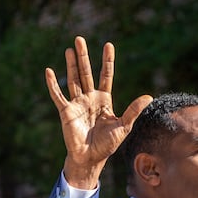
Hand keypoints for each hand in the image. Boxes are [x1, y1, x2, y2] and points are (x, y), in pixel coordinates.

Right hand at [45, 36, 152, 188]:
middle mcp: (90, 98)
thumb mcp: (123, 126)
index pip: (106, 76)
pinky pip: (58, 95)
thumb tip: (148, 96)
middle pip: (86, 73)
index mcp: (104, 100)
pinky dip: (53, 84)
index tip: (108, 45)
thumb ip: (133, 110)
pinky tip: (49, 71)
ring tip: (70, 49)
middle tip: (80, 38)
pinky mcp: (66, 112)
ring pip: (73, 79)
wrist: (91, 158)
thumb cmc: (107, 145)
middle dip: (84, 56)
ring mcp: (77, 104)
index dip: (107, 61)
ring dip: (71, 65)